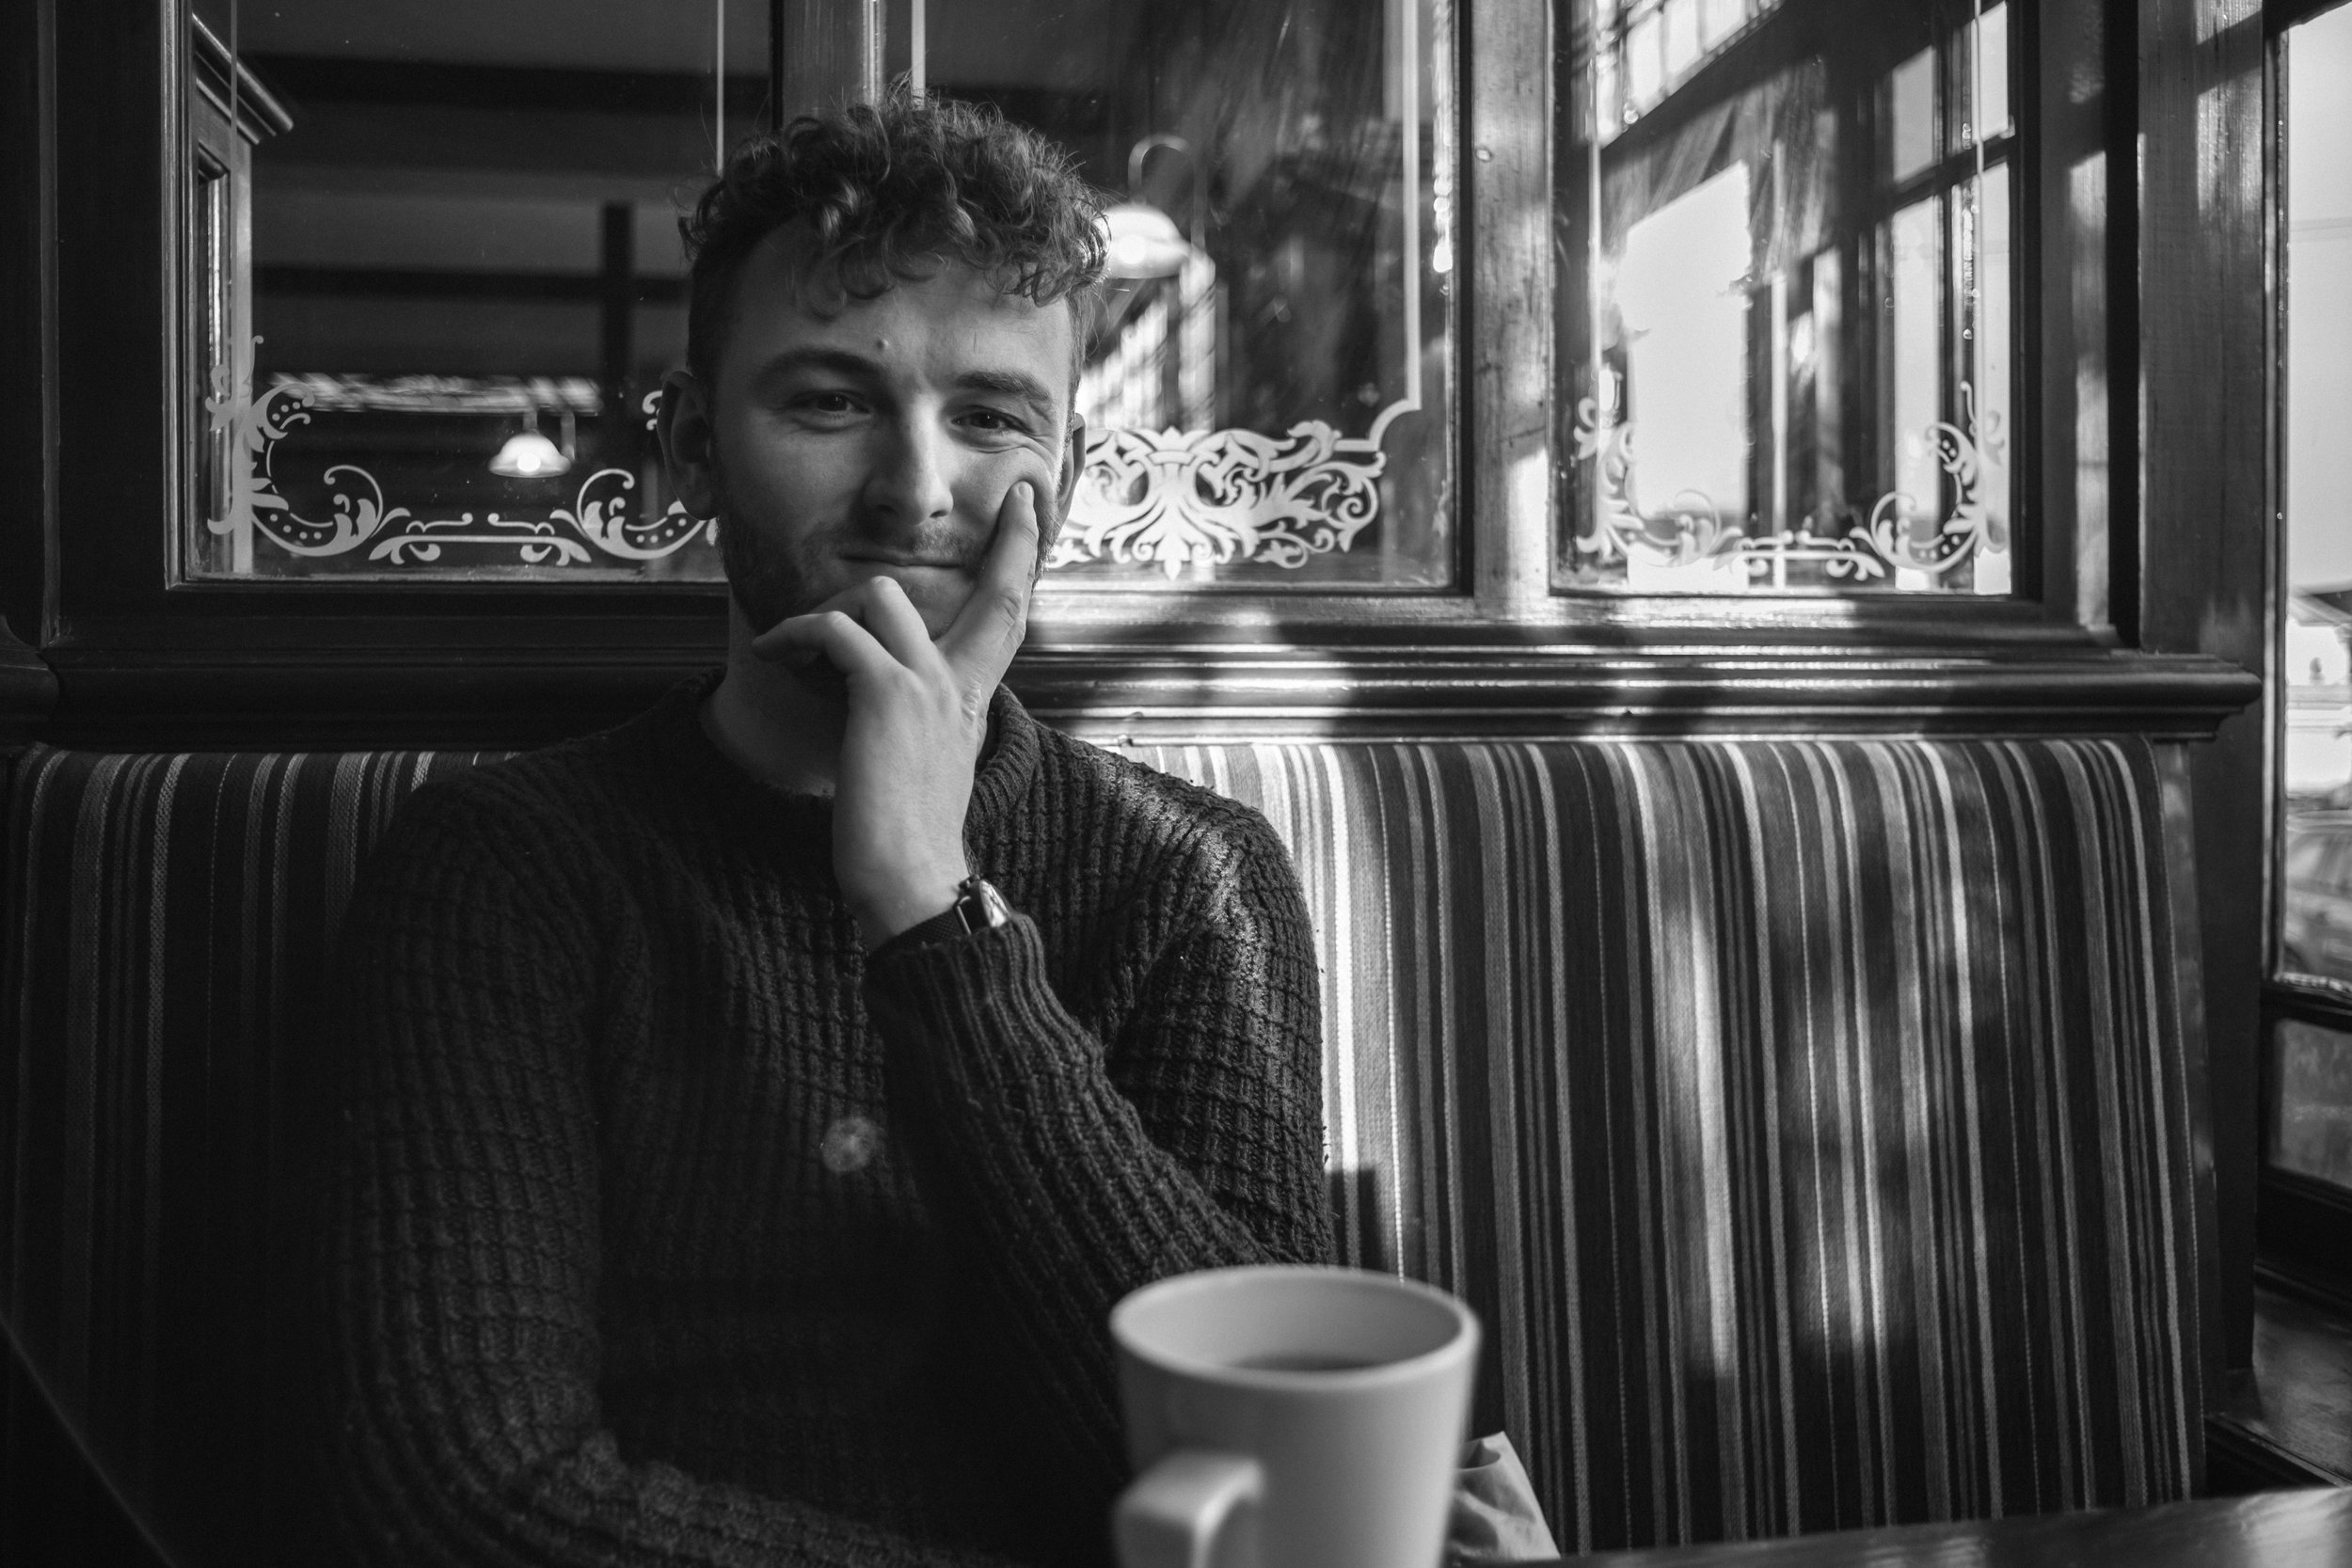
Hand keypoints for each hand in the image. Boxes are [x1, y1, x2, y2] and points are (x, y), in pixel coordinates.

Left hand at [751, 482, 1042, 945]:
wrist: (911, 882)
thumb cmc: (910, 845)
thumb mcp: (930, 769)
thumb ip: (926, 725)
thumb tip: (895, 710)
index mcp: (972, 703)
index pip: (1010, 620)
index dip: (1025, 562)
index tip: (1035, 512)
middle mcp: (961, 687)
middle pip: (998, 592)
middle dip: (1014, 540)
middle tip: (1017, 499)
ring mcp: (927, 687)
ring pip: (884, 594)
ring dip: (830, 608)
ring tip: (797, 643)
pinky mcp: (885, 694)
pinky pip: (834, 630)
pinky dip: (795, 635)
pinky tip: (774, 657)